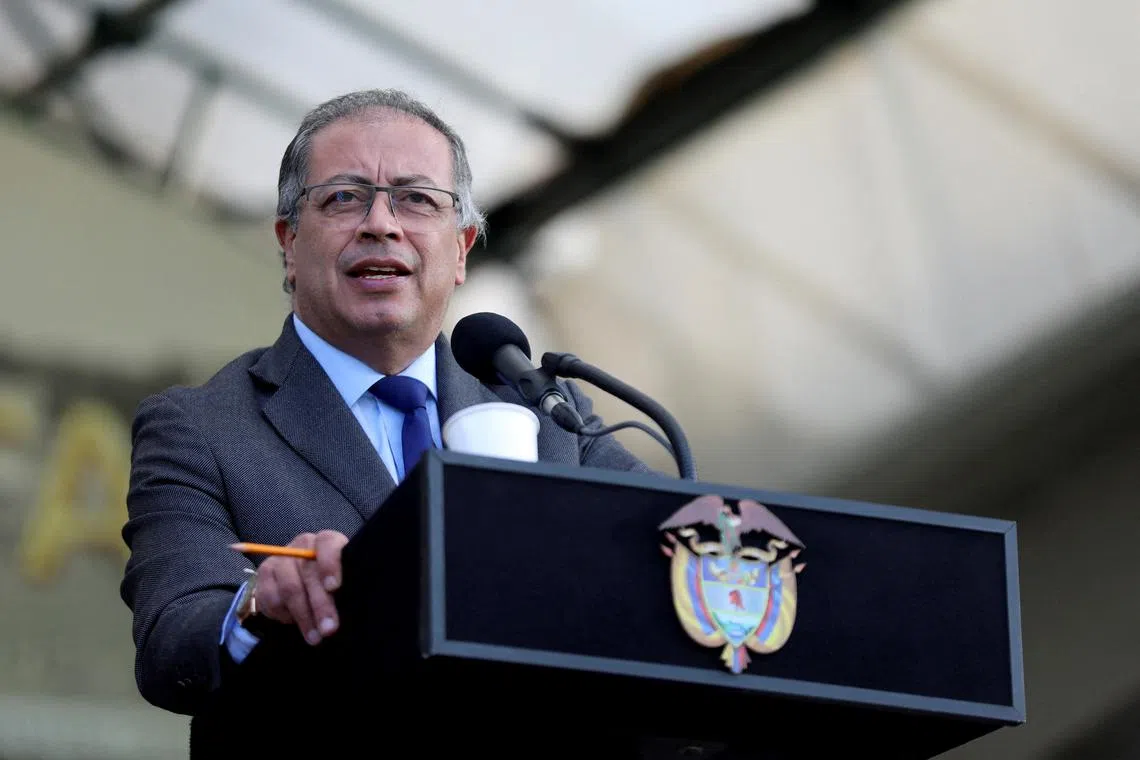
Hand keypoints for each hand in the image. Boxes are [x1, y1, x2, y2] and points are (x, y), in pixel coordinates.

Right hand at [253, 530, 347, 645]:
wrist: (298, 583)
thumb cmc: (327, 583)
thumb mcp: (342, 582)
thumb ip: (347, 587)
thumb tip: (355, 606)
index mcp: (326, 542)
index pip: (327, 544)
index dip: (330, 565)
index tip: (334, 587)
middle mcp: (303, 545)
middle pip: (309, 573)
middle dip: (320, 605)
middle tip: (329, 628)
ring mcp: (281, 558)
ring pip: (290, 589)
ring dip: (303, 617)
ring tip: (315, 637)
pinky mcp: (265, 572)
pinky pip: (271, 598)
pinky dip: (283, 615)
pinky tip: (293, 622)